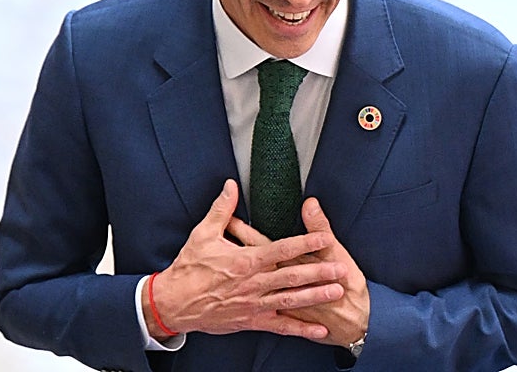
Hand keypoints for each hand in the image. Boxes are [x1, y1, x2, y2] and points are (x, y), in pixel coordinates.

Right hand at [145, 180, 348, 340]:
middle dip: (319, 272)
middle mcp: (253, 283)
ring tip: (336, 293)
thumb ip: (221, 210)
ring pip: (291, 301)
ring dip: (315, 297)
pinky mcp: (251, 321)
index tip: (323, 238)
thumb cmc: (189, 268)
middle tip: (341, 270)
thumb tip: (230, 186)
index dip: (305, 243)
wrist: (175, 303)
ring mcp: (254, 304)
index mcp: (245, 260)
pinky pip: (280, 326)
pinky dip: (300, 328)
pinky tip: (318, 330)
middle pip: (293, 276)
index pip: (281, 249)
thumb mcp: (203, 233)